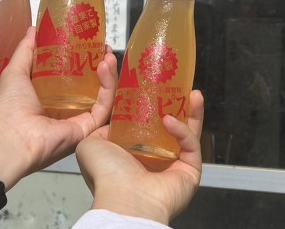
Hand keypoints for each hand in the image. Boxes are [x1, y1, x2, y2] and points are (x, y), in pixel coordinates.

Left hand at [0, 26, 118, 188]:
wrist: (9, 139)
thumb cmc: (8, 107)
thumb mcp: (15, 71)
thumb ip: (26, 50)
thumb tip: (34, 28)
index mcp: (51, 97)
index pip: (75, 76)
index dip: (85, 58)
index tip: (91, 42)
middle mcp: (67, 109)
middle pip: (93, 85)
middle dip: (102, 65)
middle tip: (105, 47)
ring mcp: (79, 119)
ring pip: (102, 95)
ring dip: (109, 74)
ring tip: (108, 55)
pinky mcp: (88, 128)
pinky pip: (104, 107)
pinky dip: (108, 88)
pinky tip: (105, 67)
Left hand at [75, 90, 204, 224]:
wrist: (124, 198)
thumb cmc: (106, 175)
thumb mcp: (90, 144)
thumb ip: (101, 128)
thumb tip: (113, 122)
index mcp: (133, 154)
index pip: (147, 125)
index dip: (152, 105)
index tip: (153, 85)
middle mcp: (156, 160)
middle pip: (172, 127)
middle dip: (178, 106)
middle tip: (180, 86)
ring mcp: (175, 165)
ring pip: (188, 133)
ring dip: (192, 112)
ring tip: (194, 93)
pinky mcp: (190, 171)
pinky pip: (190, 145)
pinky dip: (183, 131)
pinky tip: (171, 120)